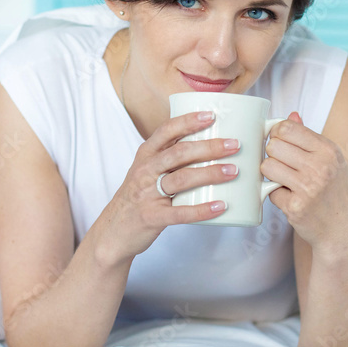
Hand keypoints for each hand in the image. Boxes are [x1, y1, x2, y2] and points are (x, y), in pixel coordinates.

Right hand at [96, 111, 239, 263]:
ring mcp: (147, 194)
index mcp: (146, 155)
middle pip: (179, 153)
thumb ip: (170, 158)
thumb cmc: (138, 196)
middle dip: (209, 147)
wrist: (113, 230)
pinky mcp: (152, 217)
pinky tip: (220, 206)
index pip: (166, 131)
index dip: (188, 121)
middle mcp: (146, 171)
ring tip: (233, 171)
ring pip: (181, 179)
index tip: (211, 116)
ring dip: (210, 174)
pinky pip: (180, 212)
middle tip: (234, 145)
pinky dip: (202, 210)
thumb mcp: (147, 170)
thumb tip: (210, 145)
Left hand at [262, 112, 347, 258]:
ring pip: (267, 166)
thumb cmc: (336, 191)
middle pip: (274, 145)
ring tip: (284, 179)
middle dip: (273, 153)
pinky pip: (270, 190)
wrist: (344, 230)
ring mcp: (307, 188)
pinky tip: (290, 197)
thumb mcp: (330, 160)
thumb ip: (308, 137)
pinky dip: (275, 194)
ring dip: (271, 173)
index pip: (288, 128)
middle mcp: (320, 167)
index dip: (277, 133)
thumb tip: (291, 115)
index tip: (280, 142)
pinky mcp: (295, 208)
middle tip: (283, 164)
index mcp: (328, 150)